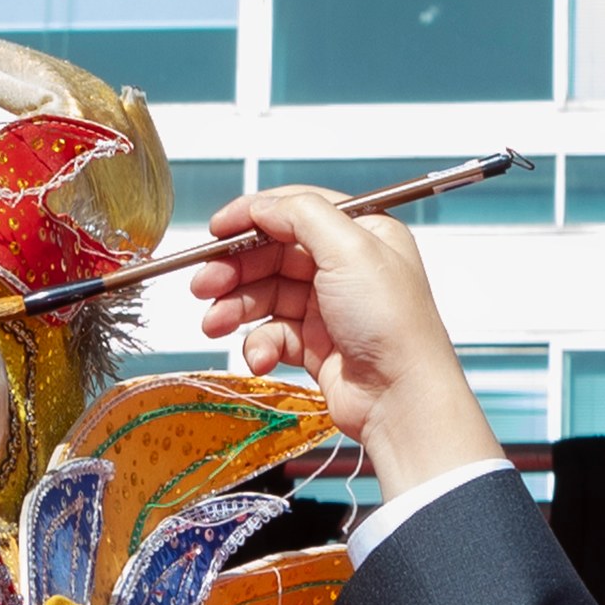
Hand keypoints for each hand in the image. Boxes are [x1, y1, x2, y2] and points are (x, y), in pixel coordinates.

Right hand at [186, 188, 501, 501]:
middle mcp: (346, 267)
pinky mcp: (316, 345)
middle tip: (203, 284)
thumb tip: (262, 205)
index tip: (218, 230)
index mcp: (362, 233)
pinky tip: (261, 357)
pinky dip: (260, 345)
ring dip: (236, 308)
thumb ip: (302, 215)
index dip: (253, 217)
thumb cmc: (391, 325)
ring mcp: (329, 307)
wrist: (401, 399)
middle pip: (273, 254)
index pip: (297, 211)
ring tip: (214, 323)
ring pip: (266, 295)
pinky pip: (273, 335)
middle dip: (235, 269)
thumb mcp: (349, 249)